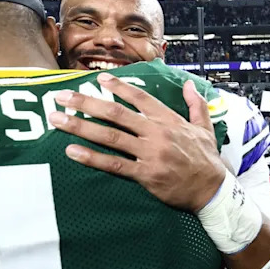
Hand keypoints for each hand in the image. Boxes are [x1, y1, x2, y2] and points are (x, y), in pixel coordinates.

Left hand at [49, 73, 226, 212]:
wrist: (212, 190)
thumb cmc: (206, 159)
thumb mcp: (205, 127)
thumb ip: (195, 104)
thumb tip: (188, 84)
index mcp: (168, 120)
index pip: (139, 97)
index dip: (118, 87)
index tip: (97, 79)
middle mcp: (156, 133)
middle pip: (115, 113)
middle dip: (85, 103)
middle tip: (61, 97)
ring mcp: (149, 154)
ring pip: (109, 136)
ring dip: (80, 126)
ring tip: (57, 120)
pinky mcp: (145, 175)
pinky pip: (113, 165)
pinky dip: (91, 157)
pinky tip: (72, 151)